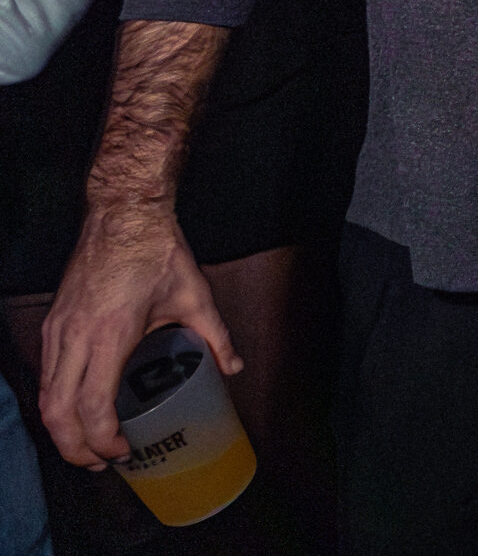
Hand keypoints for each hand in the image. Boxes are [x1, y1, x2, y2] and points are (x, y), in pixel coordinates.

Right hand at [41, 206, 238, 467]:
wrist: (122, 213)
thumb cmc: (157, 252)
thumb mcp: (194, 296)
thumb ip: (216, 336)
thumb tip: (234, 368)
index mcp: (110, 335)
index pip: (91, 405)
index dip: (102, 439)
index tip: (123, 451)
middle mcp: (75, 337)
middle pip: (56, 412)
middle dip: (74, 447)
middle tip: (102, 462)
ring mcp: (58, 330)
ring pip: (45, 396)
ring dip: (61, 429)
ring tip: (89, 446)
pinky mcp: (53, 323)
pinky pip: (46, 374)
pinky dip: (56, 402)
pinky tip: (78, 411)